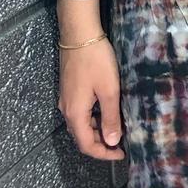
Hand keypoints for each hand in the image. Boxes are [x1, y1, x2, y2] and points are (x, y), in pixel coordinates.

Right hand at [57, 35, 125, 160]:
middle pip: (82, 136)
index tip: (122, 153)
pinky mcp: (69, 89)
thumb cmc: (96, 61)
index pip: (86, 145)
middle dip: (101, 143)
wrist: (79, 34)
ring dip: (97, 130)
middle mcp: (66, 109)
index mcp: (75, 113)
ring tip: (118, 127)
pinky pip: (80, 112)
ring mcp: (66, 98)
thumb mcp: (109, 90)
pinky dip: (93, 117)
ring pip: (81, 124)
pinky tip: (107, 110)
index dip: (104, 153)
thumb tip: (112, 142)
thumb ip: (110, 117)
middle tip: (122, 142)